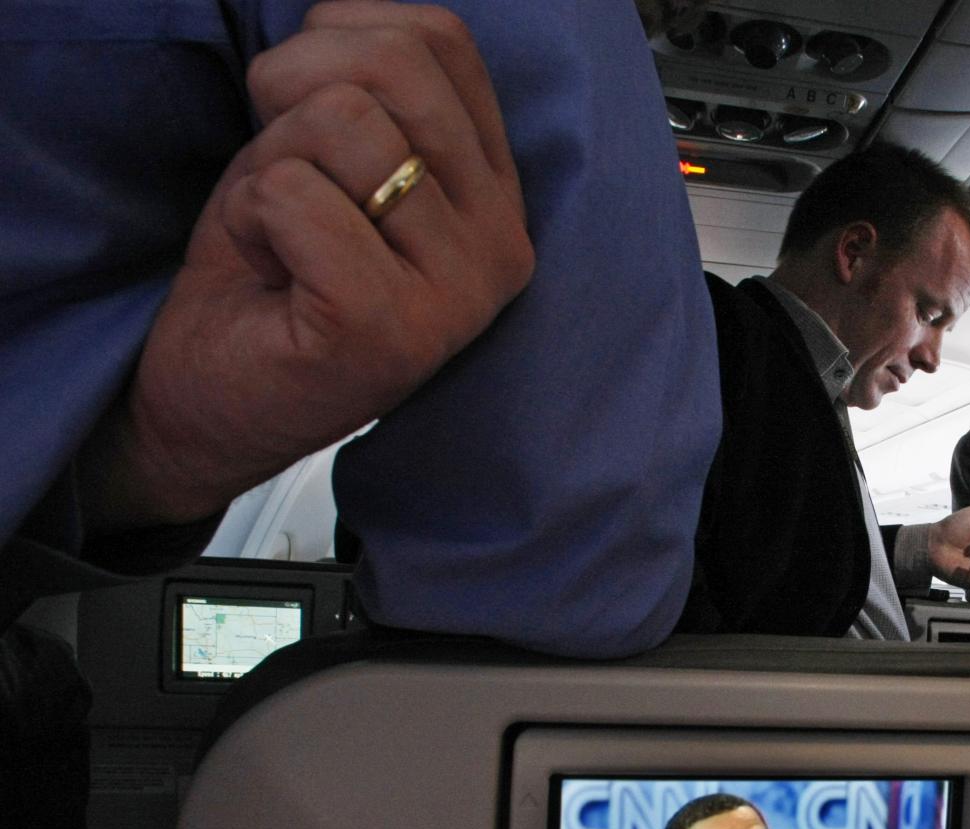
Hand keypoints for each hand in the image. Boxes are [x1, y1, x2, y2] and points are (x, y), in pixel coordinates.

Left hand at [80, 1, 533, 531]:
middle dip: (294, 93)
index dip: (338, 42)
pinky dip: (250, 217)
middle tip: (281, 177)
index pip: (442, 41)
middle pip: (396, 67)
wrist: (214, 397)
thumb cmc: (273, 273)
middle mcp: (503, 247)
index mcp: (500, 196)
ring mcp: (456, 297)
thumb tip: (351, 26)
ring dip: (272, 166)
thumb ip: (374, 89)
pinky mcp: (388, 330)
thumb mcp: (333, 156)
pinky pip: (293, 193)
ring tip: (282, 236)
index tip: (310, 118)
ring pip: (342, 123)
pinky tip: (273, 274)